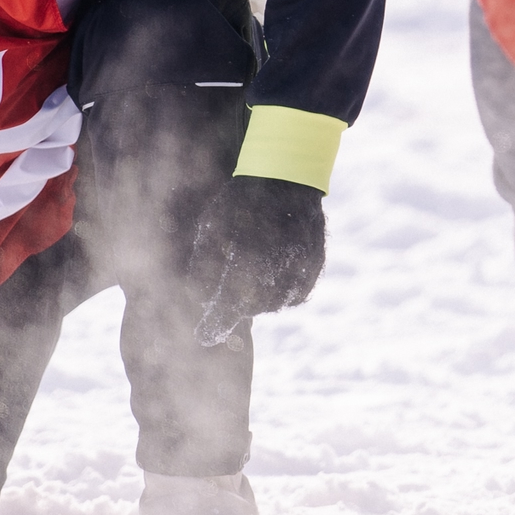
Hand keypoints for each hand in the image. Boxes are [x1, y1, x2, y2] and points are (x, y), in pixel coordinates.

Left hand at [184, 175, 325, 345]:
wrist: (287, 177)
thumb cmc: (240, 200)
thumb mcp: (211, 225)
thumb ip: (203, 264)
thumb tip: (200, 297)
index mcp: (247, 261)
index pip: (228, 307)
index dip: (215, 324)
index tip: (202, 337)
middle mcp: (277, 271)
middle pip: (250, 307)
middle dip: (236, 299)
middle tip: (231, 276)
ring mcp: (300, 271)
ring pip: (274, 303)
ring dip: (260, 294)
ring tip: (255, 263)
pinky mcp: (314, 269)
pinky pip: (295, 295)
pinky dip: (282, 289)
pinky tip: (274, 266)